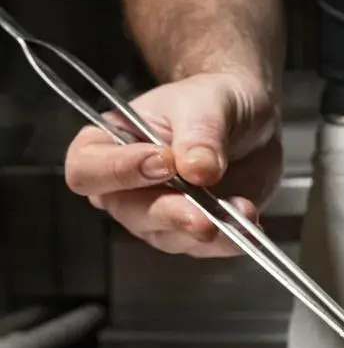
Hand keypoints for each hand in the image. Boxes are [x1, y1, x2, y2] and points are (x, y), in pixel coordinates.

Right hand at [64, 72, 281, 256]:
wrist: (251, 119)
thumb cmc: (212, 101)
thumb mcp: (209, 102)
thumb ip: (200, 133)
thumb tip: (198, 169)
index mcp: (108, 145)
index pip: (88, 170)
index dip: (118, 172)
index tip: (163, 162)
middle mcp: (125, 186)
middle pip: (129, 211)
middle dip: (169, 213)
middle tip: (201, 214)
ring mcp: (158, 213)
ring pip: (168, 234)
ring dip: (205, 227)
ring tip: (240, 210)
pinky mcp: (192, 230)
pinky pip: (207, 246)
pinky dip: (231, 238)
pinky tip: (249, 223)